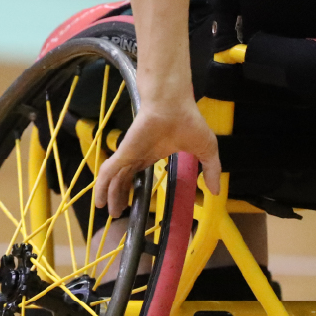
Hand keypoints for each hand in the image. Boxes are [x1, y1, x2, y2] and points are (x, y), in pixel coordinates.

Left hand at [94, 99, 221, 214]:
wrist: (173, 103)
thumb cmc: (188, 121)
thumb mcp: (206, 150)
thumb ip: (211, 170)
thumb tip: (217, 191)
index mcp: (154, 153)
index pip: (140, 174)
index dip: (136, 188)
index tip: (135, 203)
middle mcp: (139, 155)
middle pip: (125, 179)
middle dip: (121, 196)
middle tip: (119, 213)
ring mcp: (130, 153)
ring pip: (115, 179)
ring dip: (110, 196)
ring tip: (110, 212)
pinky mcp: (124, 152)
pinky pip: (109, 172)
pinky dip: (102, 187)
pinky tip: (99, 201)